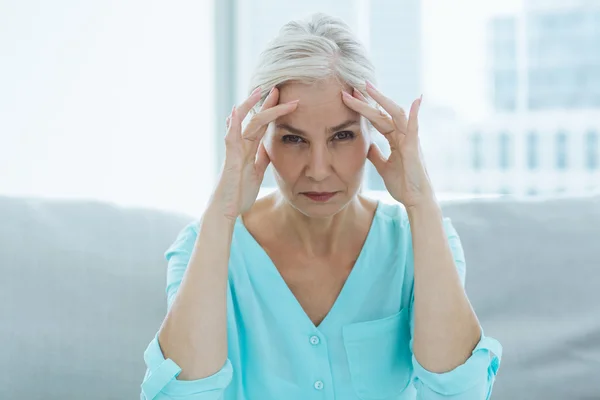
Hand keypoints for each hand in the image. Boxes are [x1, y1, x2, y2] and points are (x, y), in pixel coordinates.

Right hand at [211, 87, 298, 219]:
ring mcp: (235, 153)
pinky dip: (232, 124)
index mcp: (249, 151)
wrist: (226, 212)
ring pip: (244, 124)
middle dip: (267, 104)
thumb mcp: (257, 173)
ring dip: (252, 107)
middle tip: (277, 88)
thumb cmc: (238, 194)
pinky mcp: (230, 161)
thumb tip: (270, 148)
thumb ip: (262, 159)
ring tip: (260, 91)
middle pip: (255, 120)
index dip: (272, 112)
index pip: (263, 126)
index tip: (285, 100)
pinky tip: (235, 111)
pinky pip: (231, 139)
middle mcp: (241, 148)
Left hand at [341, 81, 434, 208]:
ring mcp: (409, 140)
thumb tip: (367, 145)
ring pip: (395, 114)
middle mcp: (403, 136)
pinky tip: (417, 100)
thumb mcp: (383, 167)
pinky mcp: (414, 148)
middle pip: (383, 113)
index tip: (350, 97)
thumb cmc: (403, 185)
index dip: (364, 108)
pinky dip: (415, 114)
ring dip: (382, 100)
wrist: (415, 200)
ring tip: (368, 87)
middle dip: (368, 100)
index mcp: (396, 139)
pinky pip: (414, 128)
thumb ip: (376, 154)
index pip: (377, 119)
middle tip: (353, 86)